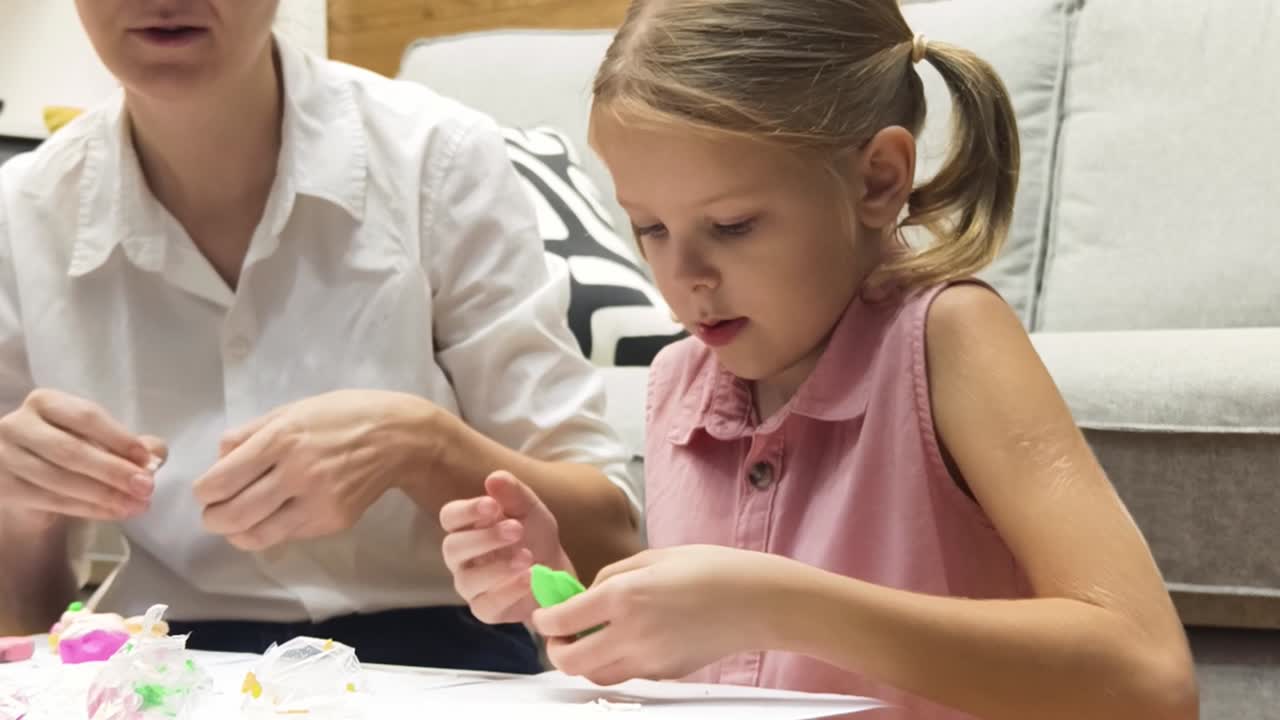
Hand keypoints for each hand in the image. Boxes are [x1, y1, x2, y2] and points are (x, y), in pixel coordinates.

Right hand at [0, 389, 164, 520]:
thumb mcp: (98, 441)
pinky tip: (114, 513)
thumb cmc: (70, 452)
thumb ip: (128, 443)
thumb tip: (156, 453)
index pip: (86, 417)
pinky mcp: (3, 488)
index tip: (148, 460)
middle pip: (71, 450)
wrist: (27, 483)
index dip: (119, 438)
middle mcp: (18, 424)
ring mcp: (4, 457)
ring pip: (60, 480)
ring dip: (104, 496)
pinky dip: (87, 509)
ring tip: (136, 506)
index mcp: (46, 402)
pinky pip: (50, 501)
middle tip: (147, 488)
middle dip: (113, 471)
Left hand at [193, 390, 423, 550]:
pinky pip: (287, 535)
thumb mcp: (294, 409)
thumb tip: (220, 457)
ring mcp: (317, 502)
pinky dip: (271, 531)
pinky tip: (274, 516)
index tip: (206, 491)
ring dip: (236, 534)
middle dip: (213, 519)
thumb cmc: (344, 415)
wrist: (401, 438)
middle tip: (214, 514)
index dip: (204, 491)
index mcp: (281, 439)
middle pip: (233, 515)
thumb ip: (251, 432)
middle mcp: (297, 473)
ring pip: (256, 535)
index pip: (221, 480)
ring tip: (237, 524)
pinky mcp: (333, 521)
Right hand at [441, 471, 569, 624]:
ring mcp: (471, 586)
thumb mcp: (530, 509)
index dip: (467, 511)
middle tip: (516, 529)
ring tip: (527, 556)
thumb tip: (493, 478)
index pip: (450, 517)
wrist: (557, 570)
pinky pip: (488, 604)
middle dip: (484, 538)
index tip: (493, 505)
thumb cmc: (534, 535)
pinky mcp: (487, 609)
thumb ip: (513, 493)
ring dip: (497, 567)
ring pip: (467, 580)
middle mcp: (462, 558)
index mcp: (466, 528)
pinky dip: (509, 591)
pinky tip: (530, 578)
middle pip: (452, 548)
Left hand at [532, 545, 793, 685]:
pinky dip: (616, 663)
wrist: (758, 601)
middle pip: (570, 661)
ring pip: (595, 675)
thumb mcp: (654, 556)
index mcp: (624, 596)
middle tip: (559, 635)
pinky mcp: (666, 674)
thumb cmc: (711, 568)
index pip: (562, 621)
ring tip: (592, 638)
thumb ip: (611, 576)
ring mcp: (649, 660)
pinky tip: (629, 641)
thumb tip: (585, 595)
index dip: (543, 620)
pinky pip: (627, 675)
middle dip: (556, 649)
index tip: (543, 615)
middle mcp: (631, 634)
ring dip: (583, 661)